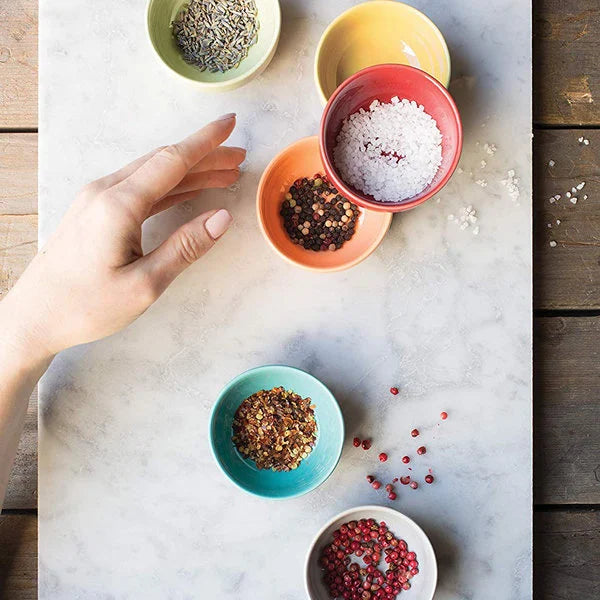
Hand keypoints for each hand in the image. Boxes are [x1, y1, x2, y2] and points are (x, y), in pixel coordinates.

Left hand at [1, 113, 242, 360]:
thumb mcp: (145, 284)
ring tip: (224, 174)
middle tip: (239, 159)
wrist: (35, 317)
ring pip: (153, 173)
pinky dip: (170, 186)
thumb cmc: (87, 306)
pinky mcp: (95, 211)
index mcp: (118, 205)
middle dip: (205, 156)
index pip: (171, 161)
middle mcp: (105, 192)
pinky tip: (189, 190)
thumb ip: (185, 247)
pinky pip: (140, 188)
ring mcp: (97, 199)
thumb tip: (222, 218)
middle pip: (164, 162)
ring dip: (190, 171)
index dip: (205, 142)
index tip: (230, 124)